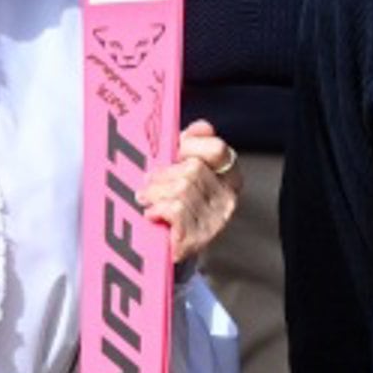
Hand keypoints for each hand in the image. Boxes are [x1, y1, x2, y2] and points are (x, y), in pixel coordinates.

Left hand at [138, 120, 243, 266]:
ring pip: (182, 190)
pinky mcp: (200, 239)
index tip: (174, 153)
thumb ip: (189, 143)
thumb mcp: (179, 167)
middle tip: (147, 183)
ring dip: (155, 193)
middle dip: (162, 174)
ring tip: (146, 199)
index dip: (189, 146)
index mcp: (226, 175)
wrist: (163, 246)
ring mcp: (216, 220)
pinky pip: (176, 212)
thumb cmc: (170, 201)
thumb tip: (203, 126)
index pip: (216, 149)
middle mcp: (227, 197)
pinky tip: (151, 214)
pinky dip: (158, 210)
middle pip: (192, 170)